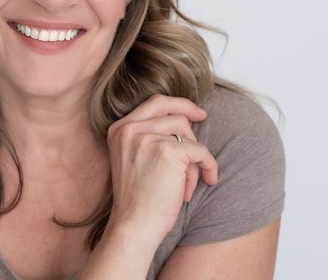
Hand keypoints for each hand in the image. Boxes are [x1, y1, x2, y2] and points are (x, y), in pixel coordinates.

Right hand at [105, 94, 218, 242]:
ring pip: (187, 133)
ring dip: (194, 157)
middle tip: (204, 121)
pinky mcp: (168, 151)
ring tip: (188, 181)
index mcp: (119, 129)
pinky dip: (208, 166)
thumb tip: (184, 122)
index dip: (178, 104)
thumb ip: (148, 137)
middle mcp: (130, 129)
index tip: (195, 112)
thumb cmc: (137, 199)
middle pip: (173, 113)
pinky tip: (208, 179)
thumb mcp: (133, 158)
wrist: (134, 225)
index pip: (154, 103)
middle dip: (192, 119)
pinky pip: (200, 151)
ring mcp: (148, 138)